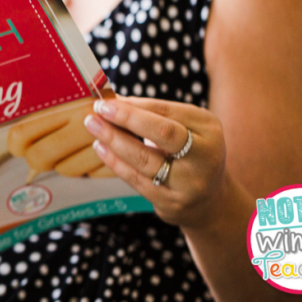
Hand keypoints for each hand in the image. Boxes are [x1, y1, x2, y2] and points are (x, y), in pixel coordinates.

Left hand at [7, 100, 114, 179]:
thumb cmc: (97, 102)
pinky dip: (91, 169)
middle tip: (43, 153)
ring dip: (66, 164)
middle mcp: (84, 121)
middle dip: (39, 159)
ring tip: (74, 148)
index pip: (22, 134)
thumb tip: (14, 137)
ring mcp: (103, 143)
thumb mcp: (73, 97)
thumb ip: (46, 113)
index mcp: (67, 101)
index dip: (17, 145)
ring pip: (65, 170)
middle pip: (40, 156)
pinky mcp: (120, 162)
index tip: (20, 146)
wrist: (146, 112)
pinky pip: (91, 176)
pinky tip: (94, 154)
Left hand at [83, 96, 225, 227]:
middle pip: (164, 133)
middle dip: (127, 118)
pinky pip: (137, 180)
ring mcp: (189, 183)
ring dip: (114, 140)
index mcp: (209, 130)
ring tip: (93, 125)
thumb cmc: (189, 153)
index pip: (167, 112)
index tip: (107, 99)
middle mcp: (204, 157)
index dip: (135, 105)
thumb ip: (155, 114)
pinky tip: (100, 148)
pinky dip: (115, 162)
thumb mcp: (186, 128)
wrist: (209, 199)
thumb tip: (114, 100)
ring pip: (145, 159)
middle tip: (98, 108)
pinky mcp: (172, 203)